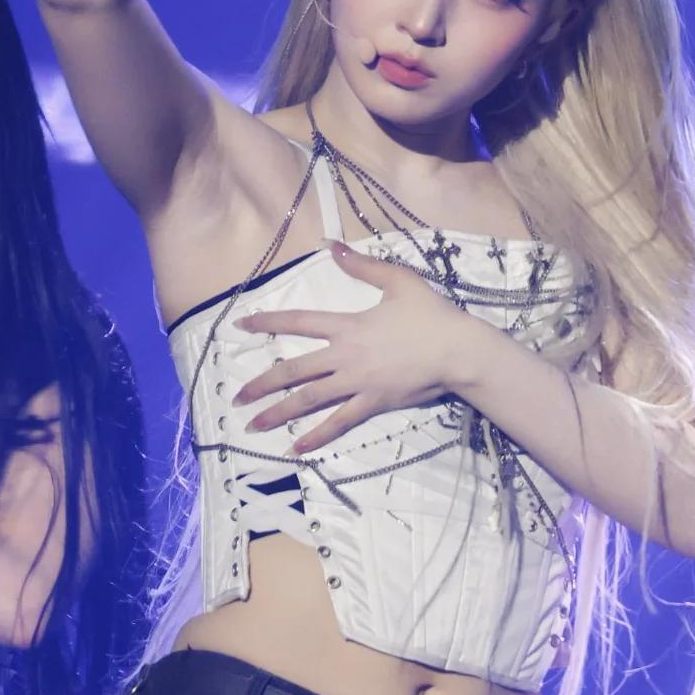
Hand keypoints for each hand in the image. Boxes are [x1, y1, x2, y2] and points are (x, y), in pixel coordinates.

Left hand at [233, 242, 470, 453]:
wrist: (457, 350)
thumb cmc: (431, 314)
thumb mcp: (398, 281)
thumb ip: (362, 266)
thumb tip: (332, 246)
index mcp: (348, 325)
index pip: (299, 321)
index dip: (269, 322)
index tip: (242, 325)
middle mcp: (345, 355)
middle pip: (294, 370)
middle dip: (262, 384)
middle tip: (237, 397)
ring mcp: (357, 382)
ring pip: (309, 399)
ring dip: (279, 413)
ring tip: (253, 425)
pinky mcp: (372, 403)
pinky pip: (339, 422)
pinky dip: (317, 435)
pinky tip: (296, 447)